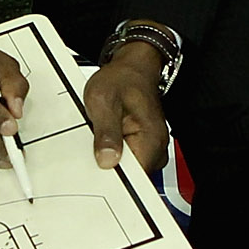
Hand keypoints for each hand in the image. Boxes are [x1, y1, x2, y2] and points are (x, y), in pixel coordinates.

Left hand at [84, 42, 168, 175]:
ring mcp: (150, 149)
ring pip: (126, 170)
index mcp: (151, 140)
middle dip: (107, 167)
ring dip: (109, 159)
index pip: (134, 180)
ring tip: (100, 136)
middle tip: (94, 145)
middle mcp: (155, 149)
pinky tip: (104, 139)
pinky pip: (126, 161)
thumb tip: (107, 160)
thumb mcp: (103, 100)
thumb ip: (106, 132)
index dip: (112, 179)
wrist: (132, 69)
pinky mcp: (142, 148)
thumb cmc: (121, 80)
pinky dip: (112, 154)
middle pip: (130, 178)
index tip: (96, 170)